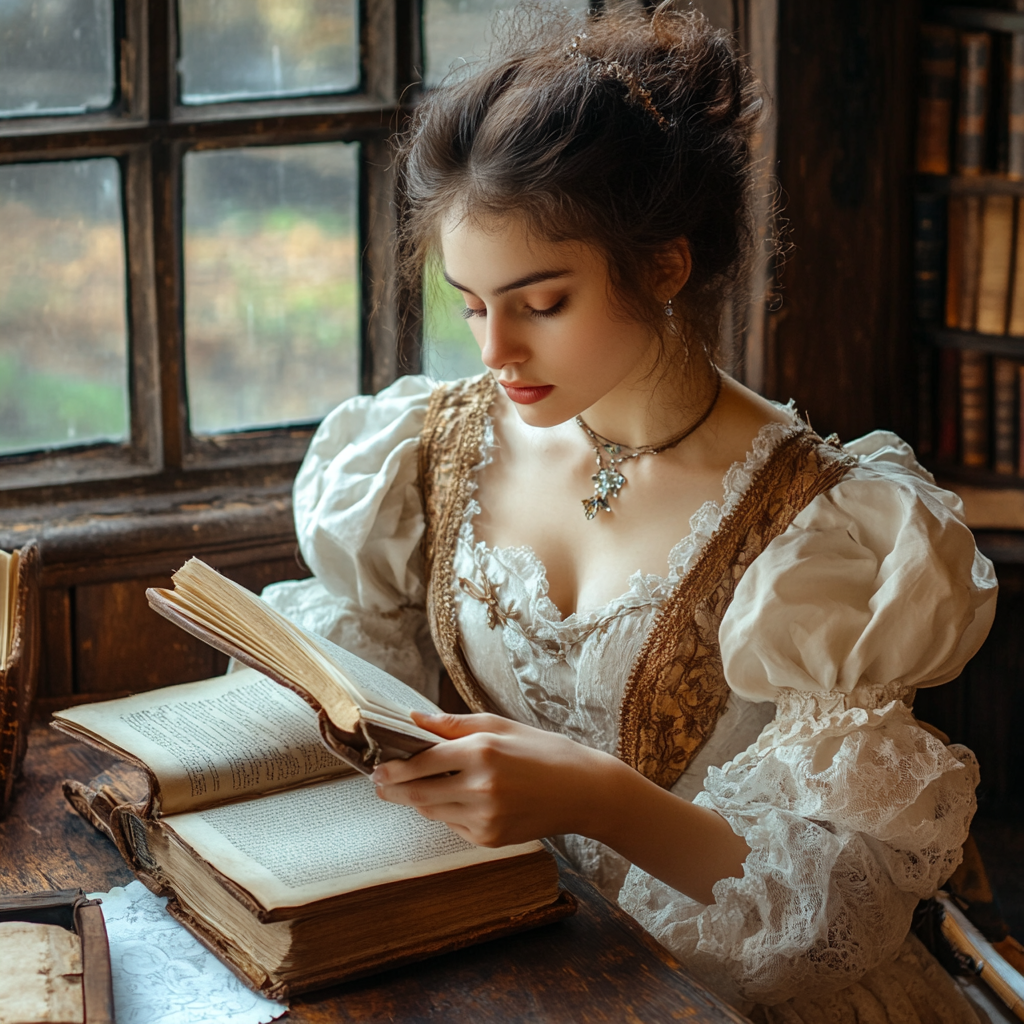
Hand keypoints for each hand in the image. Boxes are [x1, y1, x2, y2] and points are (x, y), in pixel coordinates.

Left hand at [370, 711, 619, 847]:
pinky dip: (446, 812)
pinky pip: (454, 825)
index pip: (422, 762)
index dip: (394, 767)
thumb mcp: (501, 726)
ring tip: (407, 790)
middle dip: (392, 789)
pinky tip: (452, 800)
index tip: (378, 767)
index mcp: (483, 752)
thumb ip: (454, 725)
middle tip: (377, 783)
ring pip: (432, 811)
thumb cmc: (543, 751)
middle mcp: (481, 787)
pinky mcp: (490, 838)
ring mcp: (485, 817)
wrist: (584, 791)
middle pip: (418, 793)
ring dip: (416, 801)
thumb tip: (415, 719)